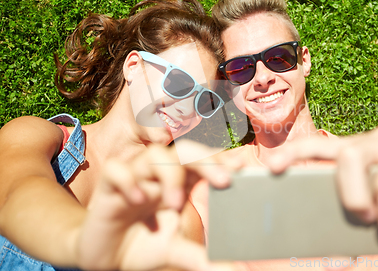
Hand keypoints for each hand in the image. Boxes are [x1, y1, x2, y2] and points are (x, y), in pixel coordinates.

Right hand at [75, 141, 237, 270]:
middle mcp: (159, 175)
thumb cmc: (143, 245)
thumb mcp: (175, 250)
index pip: (201, 161)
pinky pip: (116, 170)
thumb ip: (202, 258)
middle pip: (183, 151)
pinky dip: (127, 180)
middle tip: (224, 179)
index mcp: (179, 184)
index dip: (220, 159)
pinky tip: (137, 198)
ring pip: (154, 155)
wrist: (105, 258)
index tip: (241, 166)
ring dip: (169, 174)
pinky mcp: (107, 188)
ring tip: (175, 202)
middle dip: (205, 160)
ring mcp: (134, 178)